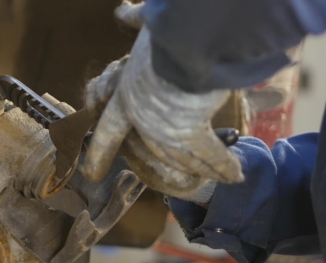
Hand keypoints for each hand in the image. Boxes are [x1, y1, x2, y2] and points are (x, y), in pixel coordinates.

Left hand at [82, 3, 242, 197]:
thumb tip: (122, 12)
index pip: (108, 130)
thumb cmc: (166, 33)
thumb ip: (138, 22)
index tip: (91, 173)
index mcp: (125, 97)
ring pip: (184, 159)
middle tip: (178, 182)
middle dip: (168, 168)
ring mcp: (163, 131)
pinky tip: (234, 175)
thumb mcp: (148, 27)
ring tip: (218, 178)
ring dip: (204, 169)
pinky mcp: (190, 135)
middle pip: (154, 152)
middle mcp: (141, 120)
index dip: (99, 152)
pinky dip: (224, 165)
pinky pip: (210, 156)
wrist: (188, 42)